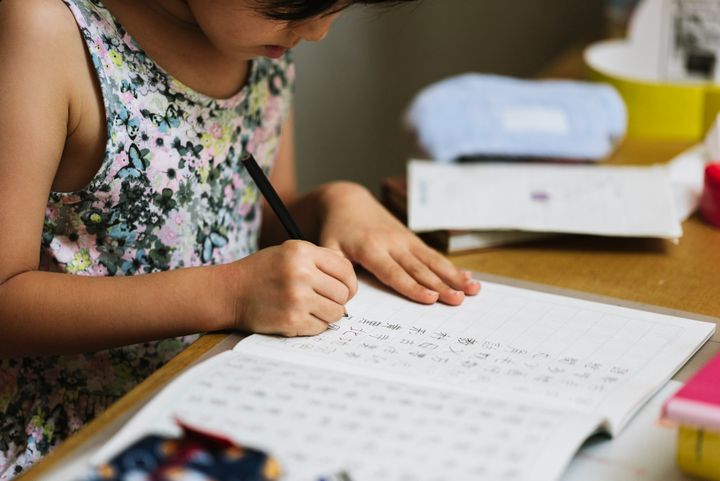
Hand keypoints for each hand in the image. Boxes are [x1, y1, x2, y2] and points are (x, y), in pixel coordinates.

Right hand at [219, 240, 356, 335]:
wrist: (230, 292)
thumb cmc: (263, 271)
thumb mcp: (289, 252)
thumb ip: (320, 260)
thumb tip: (350, 282)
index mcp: (302, 252)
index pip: (345, 269)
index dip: (349, 282)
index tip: (344, 289)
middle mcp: (301, 273)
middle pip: (344, 293)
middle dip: (337, 299)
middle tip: (324, 300)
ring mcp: (297, 299)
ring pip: (336, 313)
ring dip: (327, 314)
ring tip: (311, 308)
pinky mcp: (291, 321)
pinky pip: (320, 327)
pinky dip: (314, 325)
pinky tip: (300, 316)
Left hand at [316, 182, 479, 305]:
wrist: (347, 202)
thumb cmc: (336, 231)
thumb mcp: (328, 247)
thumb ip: (336, 268)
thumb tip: (345, 293)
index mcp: (370, 249)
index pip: (393, 272)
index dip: (412, 286)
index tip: (430, 298)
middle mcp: (392, 244)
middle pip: (419, 269)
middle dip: (441, 285)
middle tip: (459, 298)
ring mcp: (405, 241)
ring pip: (432, 261)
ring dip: (453, 276)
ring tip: (472, 289)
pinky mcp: (412, 239)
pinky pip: (433, 255)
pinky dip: (451, 267)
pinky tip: (468, 277)